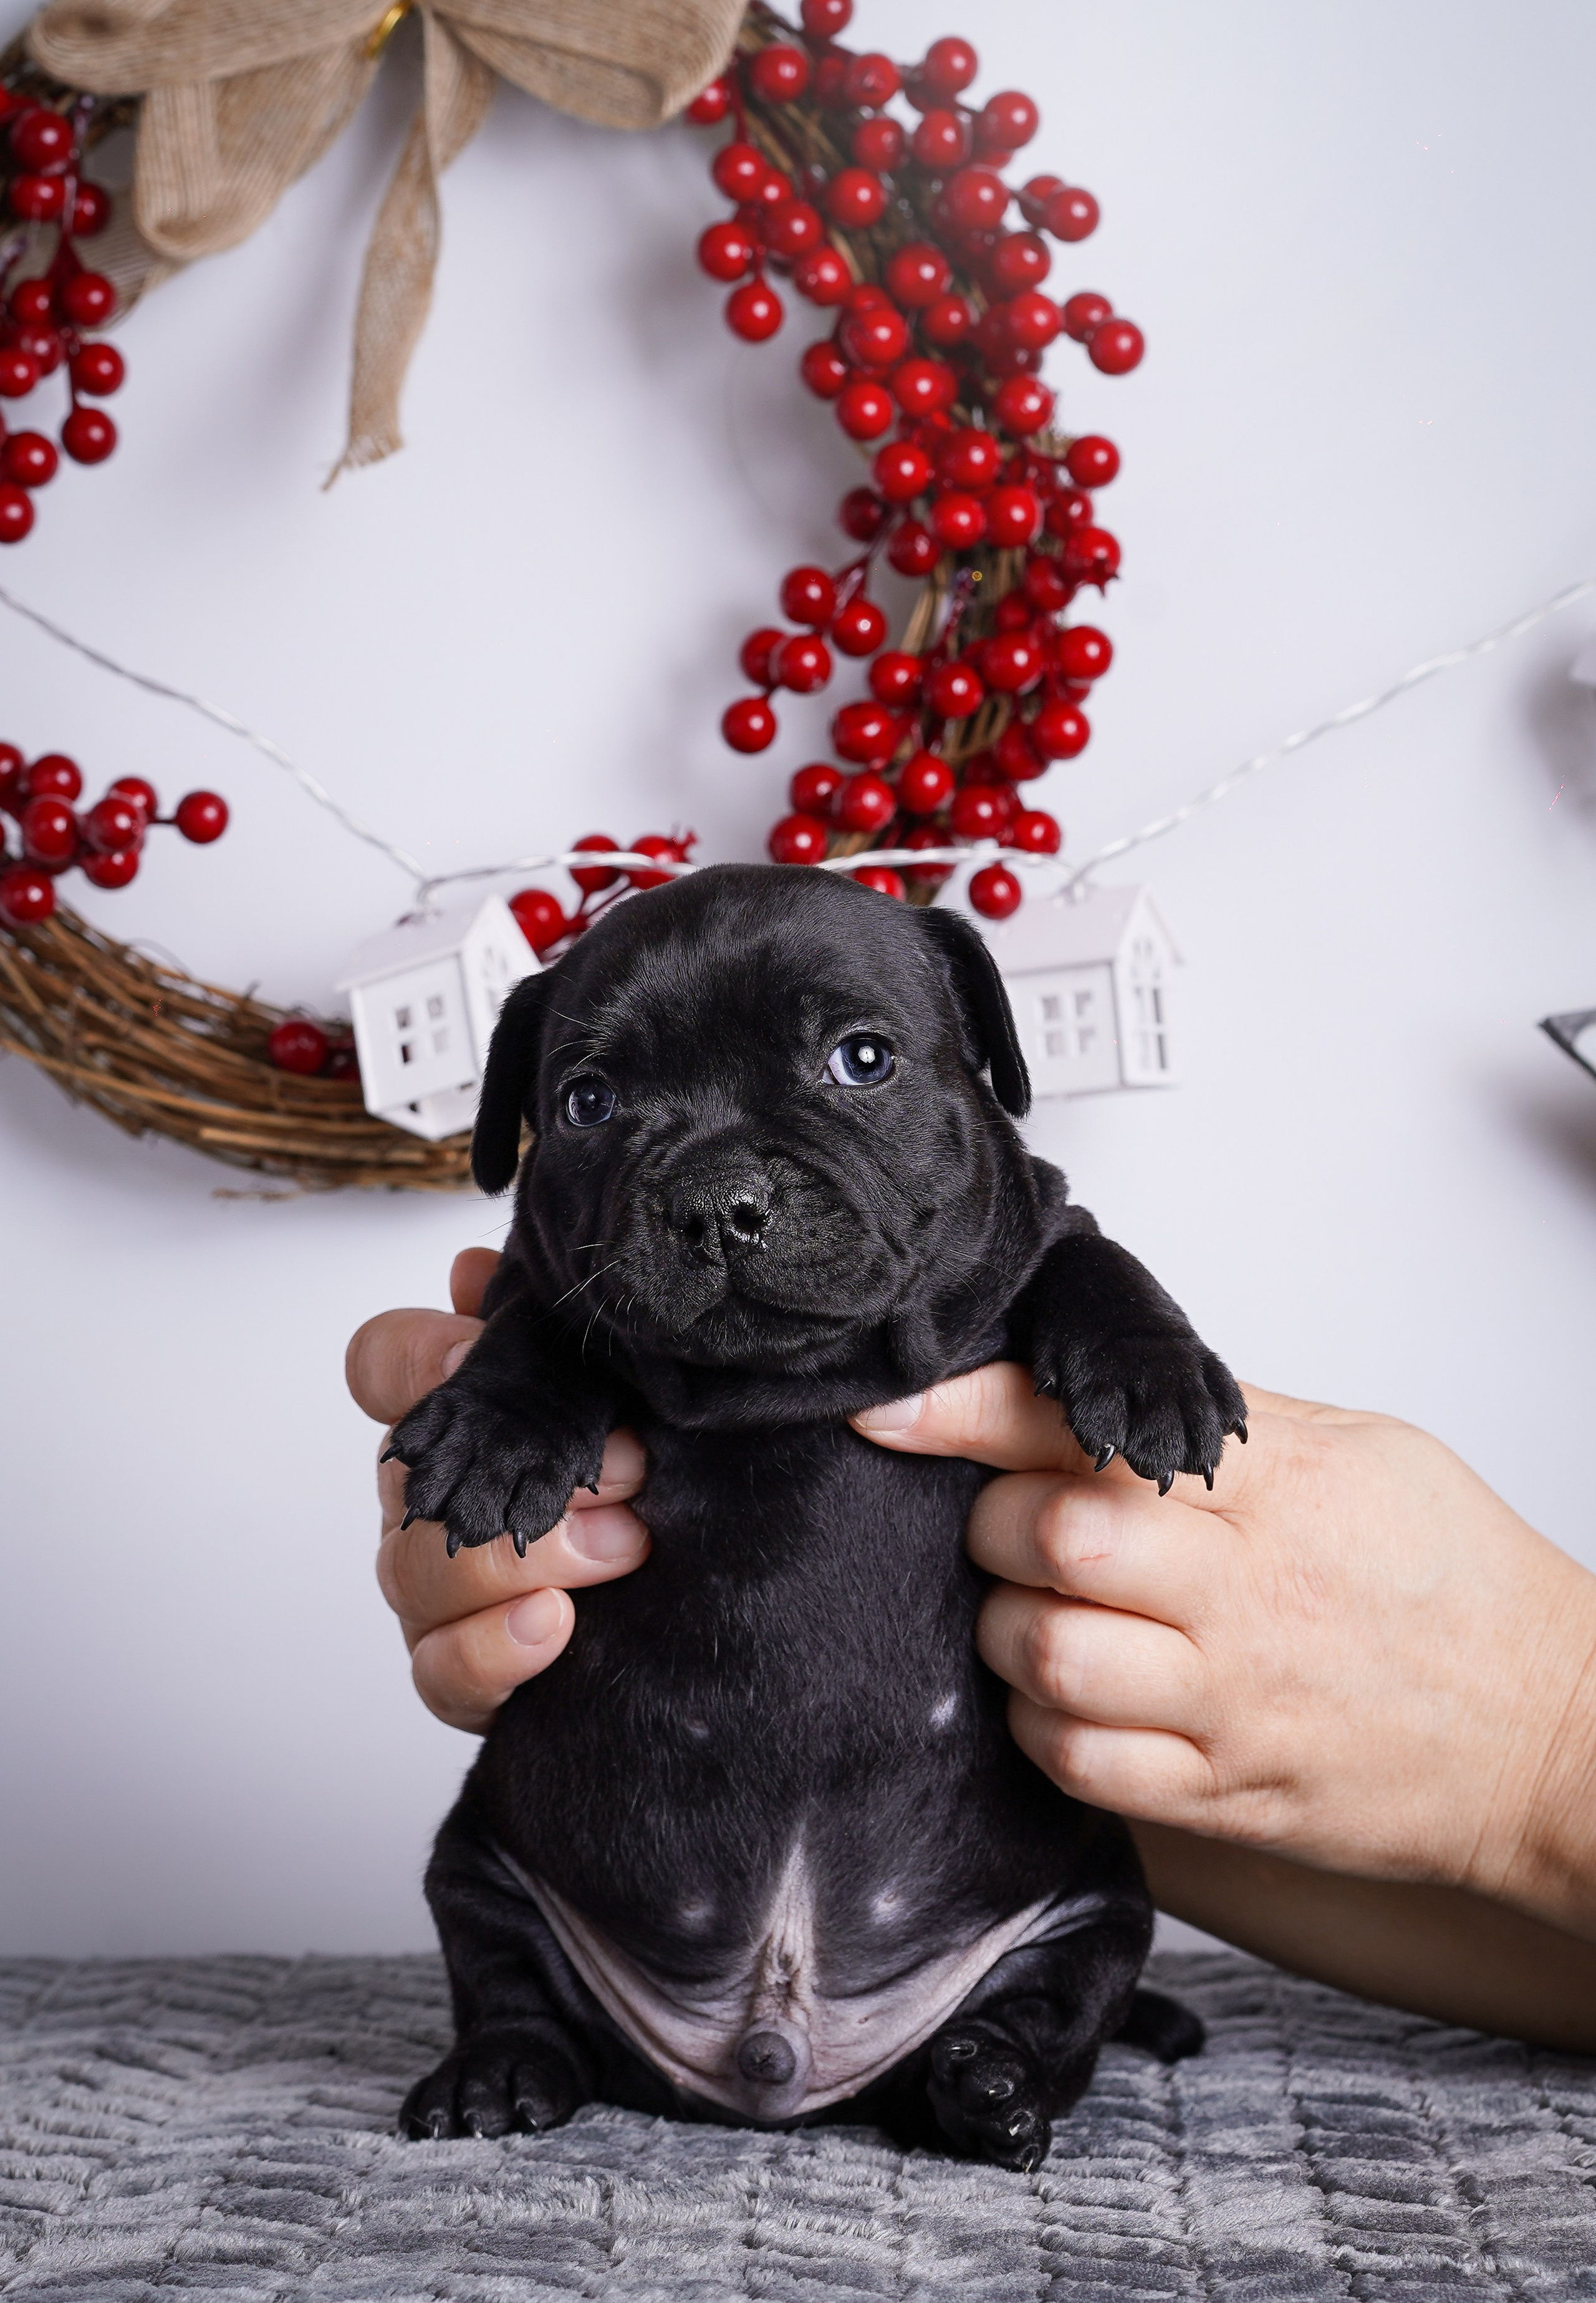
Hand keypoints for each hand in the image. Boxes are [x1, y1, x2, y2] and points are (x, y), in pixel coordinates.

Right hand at [346, 1248, 648, 1731]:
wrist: (712, 1596)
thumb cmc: (658, 1479)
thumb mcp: (630, 1391)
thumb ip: (558, 1335)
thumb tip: (473, 1268)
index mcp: (461, 1418)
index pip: (383, 1364)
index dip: (416, 1357)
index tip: (478, 1358)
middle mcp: (433, 1500)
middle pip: (403, 1477)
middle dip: (510, 1468)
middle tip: (629, 1466)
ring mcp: (439, 1592)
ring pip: (417, 1572)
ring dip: (526, 1556)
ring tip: (627, 1546)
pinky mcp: (466, 1673)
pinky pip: (440, 1671)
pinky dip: (491, 1650)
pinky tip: (554, 1627)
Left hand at [852, 1369, 1595, 1943]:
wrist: (1550, 1733)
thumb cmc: (1452, 1580)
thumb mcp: (1356, 1451)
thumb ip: (1221, 1422)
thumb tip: (1090, 1388)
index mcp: (1274, 1485)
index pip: (1081, 1426)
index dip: (961, 1412)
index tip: (887, 1407)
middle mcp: (1245, 1592)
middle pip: (1044, 1541)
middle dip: (990, 1526)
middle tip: (1007, 1526)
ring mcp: (1232, 1702)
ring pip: (1041, 1656)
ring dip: (1005, 1629)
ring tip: (1035, 1612)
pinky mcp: (1225, 1794)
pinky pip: (1078, 1763)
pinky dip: (1041, 1727)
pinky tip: (1066, 1698)